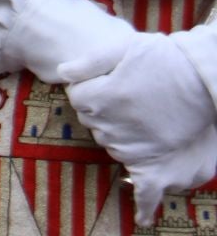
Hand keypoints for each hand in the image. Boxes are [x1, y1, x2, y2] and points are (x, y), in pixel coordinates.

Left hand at [63, 32, 216, 223]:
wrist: (205, 78)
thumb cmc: (164, 59)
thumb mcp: (122, 48)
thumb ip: (88, 62)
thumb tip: (62, 73)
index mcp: (101, 97)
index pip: (78, 98)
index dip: (90, 87)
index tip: (106, 82)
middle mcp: (114, 126)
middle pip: (93, 123)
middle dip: (103, 111)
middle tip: (128, 97)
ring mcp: (136, 147)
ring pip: (112, 146)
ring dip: (119, 135)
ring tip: (141, 117)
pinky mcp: (160, 164)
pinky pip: (146, 191)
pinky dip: (142, 205)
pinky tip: (140, 217)